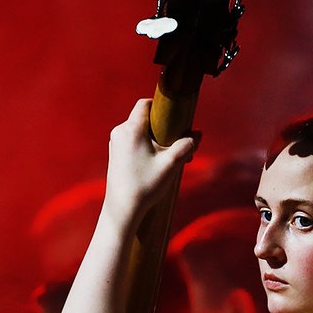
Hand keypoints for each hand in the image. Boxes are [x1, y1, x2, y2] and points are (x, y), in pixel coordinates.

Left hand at [102, 99, 198, 222]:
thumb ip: (186, 146)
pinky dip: (145, 147)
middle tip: (176, 144)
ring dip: (155, 139)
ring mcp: (115, 143)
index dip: (161, 106)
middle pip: (144, 118)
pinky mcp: (115, 154)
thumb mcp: (171, 164)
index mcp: (131, 129)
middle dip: (162, 128)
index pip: (145, 103)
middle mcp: (119, 132)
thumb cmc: (145, 186)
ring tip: (167, 159)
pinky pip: (133, 141)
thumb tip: (197, 135)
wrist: (123, 209)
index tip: (175, 118)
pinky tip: (155, 164)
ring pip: (139, 131)